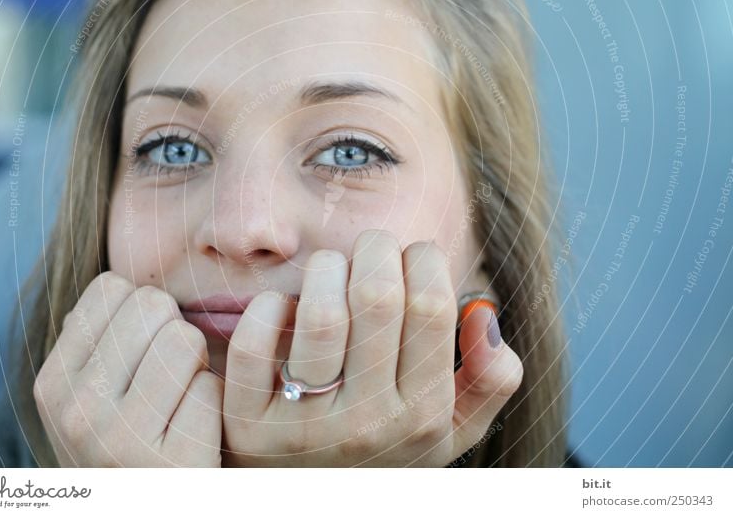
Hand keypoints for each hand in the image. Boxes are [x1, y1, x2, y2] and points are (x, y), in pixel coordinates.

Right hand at [33, 272, 222, 466]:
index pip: (111, 288)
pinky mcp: (174, 463)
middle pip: (152, 305)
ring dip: (196, 365)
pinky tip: (196, 432)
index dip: (143, 310)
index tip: (142, 347)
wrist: (149, 507)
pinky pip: (211, 388)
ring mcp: (122, 439)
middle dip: (172, 331)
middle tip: (167, 377)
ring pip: (185, 339)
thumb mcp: (90, 397)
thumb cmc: (129, 444)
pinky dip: (213, 403)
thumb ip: (98, 341)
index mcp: (54, 382)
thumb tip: (124, 286)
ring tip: (181, 401)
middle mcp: (77, 408)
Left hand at [221, 229, 523, 466]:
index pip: (432, 307)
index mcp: (422, 415)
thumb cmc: (388, 447)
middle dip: (375, 249)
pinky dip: (267, 307)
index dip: (423, 259)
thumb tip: (482, 316)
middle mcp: (368, 423)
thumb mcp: (453, 429)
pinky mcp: (249, 423)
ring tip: (331, 270)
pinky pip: (253, 345)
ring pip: (320, 314)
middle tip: (371, 248)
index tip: (412, 256)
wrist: (318, 500)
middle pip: (376, 298)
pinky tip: (285, 307)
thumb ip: (491, 379)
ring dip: (326, 269)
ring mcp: (304, 427)